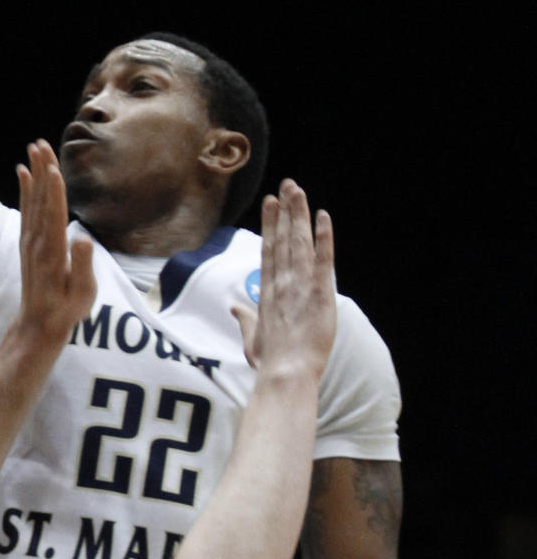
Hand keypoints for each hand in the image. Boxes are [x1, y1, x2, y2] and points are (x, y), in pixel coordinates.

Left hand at [16, 140, 94, 349]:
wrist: (39, 324)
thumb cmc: (66, 310)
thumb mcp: (82, 294)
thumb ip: (83, 266)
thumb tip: (84, 239)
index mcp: (53, 253)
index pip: (54, 216)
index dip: (54, 192)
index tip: (53, 168)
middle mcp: (38, 243)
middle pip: (41, 200)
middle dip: (42, 171)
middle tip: (41, 144)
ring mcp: (30, 241)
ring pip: (32, 200)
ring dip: (34, 173)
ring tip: (34, 148)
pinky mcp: (28, 242)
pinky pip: (26, 209)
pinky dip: (24, 189)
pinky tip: (24, 172)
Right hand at [233, 179, 334, 380]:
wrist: (286, 373)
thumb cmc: (270, 361)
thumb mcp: (252, 338)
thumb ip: (245, 318)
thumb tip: (235, 308)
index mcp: (267, 292)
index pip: (269, 250)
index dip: (270, 225)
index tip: (270, 203)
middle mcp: (281, 282)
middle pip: (283, 239)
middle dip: (285, 210)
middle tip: (287, 184)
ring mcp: (300, 285)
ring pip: (300, 242)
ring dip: (299, 215)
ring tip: (298, 190)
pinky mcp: (321, 292)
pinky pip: (323, 259)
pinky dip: (324, 237)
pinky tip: (323, 216)